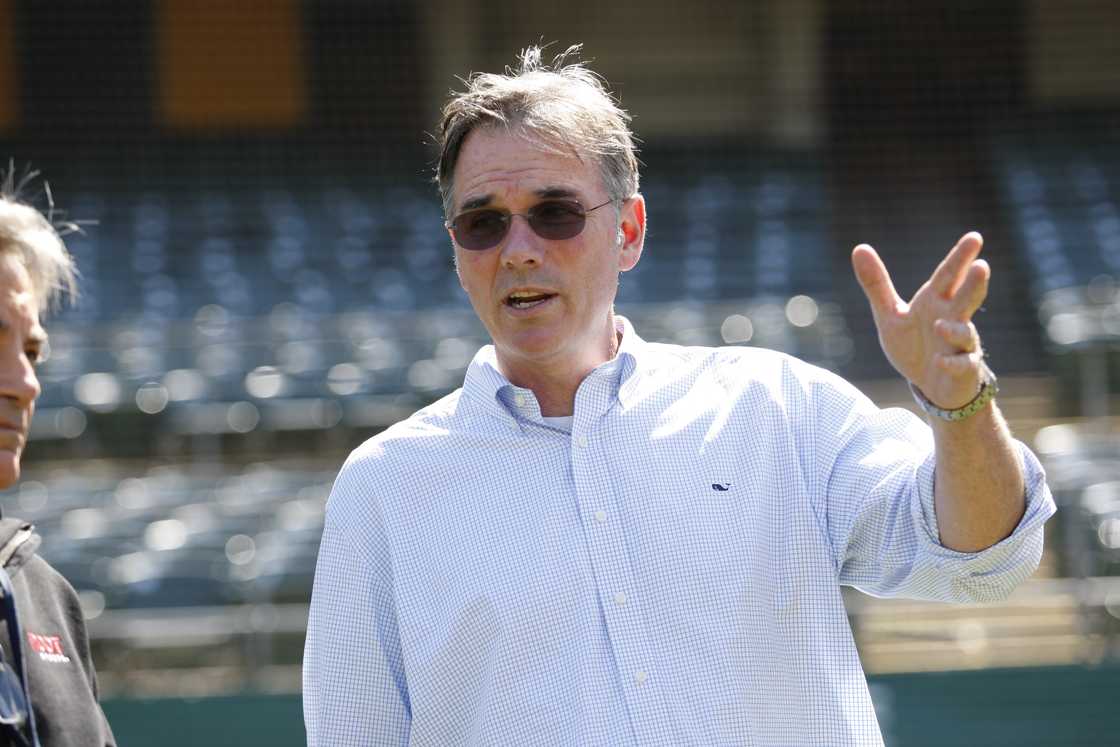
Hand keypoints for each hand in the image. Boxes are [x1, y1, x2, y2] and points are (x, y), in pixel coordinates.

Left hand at [852, 232, 989, 409]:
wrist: (929, 385)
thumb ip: (876, 285)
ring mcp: (961, 344)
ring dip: (956, 330)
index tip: (975, 237)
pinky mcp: (963, 369)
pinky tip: (939, 361)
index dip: (960, 257)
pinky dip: (952, 363)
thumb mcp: (890, 315)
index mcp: (936, 301)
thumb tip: (859, 248)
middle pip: (966, 298)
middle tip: (982, 266)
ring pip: (965, 333)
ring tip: (939, 325)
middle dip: (974, 284)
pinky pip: (961, 365)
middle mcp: (953, 318)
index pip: (949, 275)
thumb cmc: (915, 344)